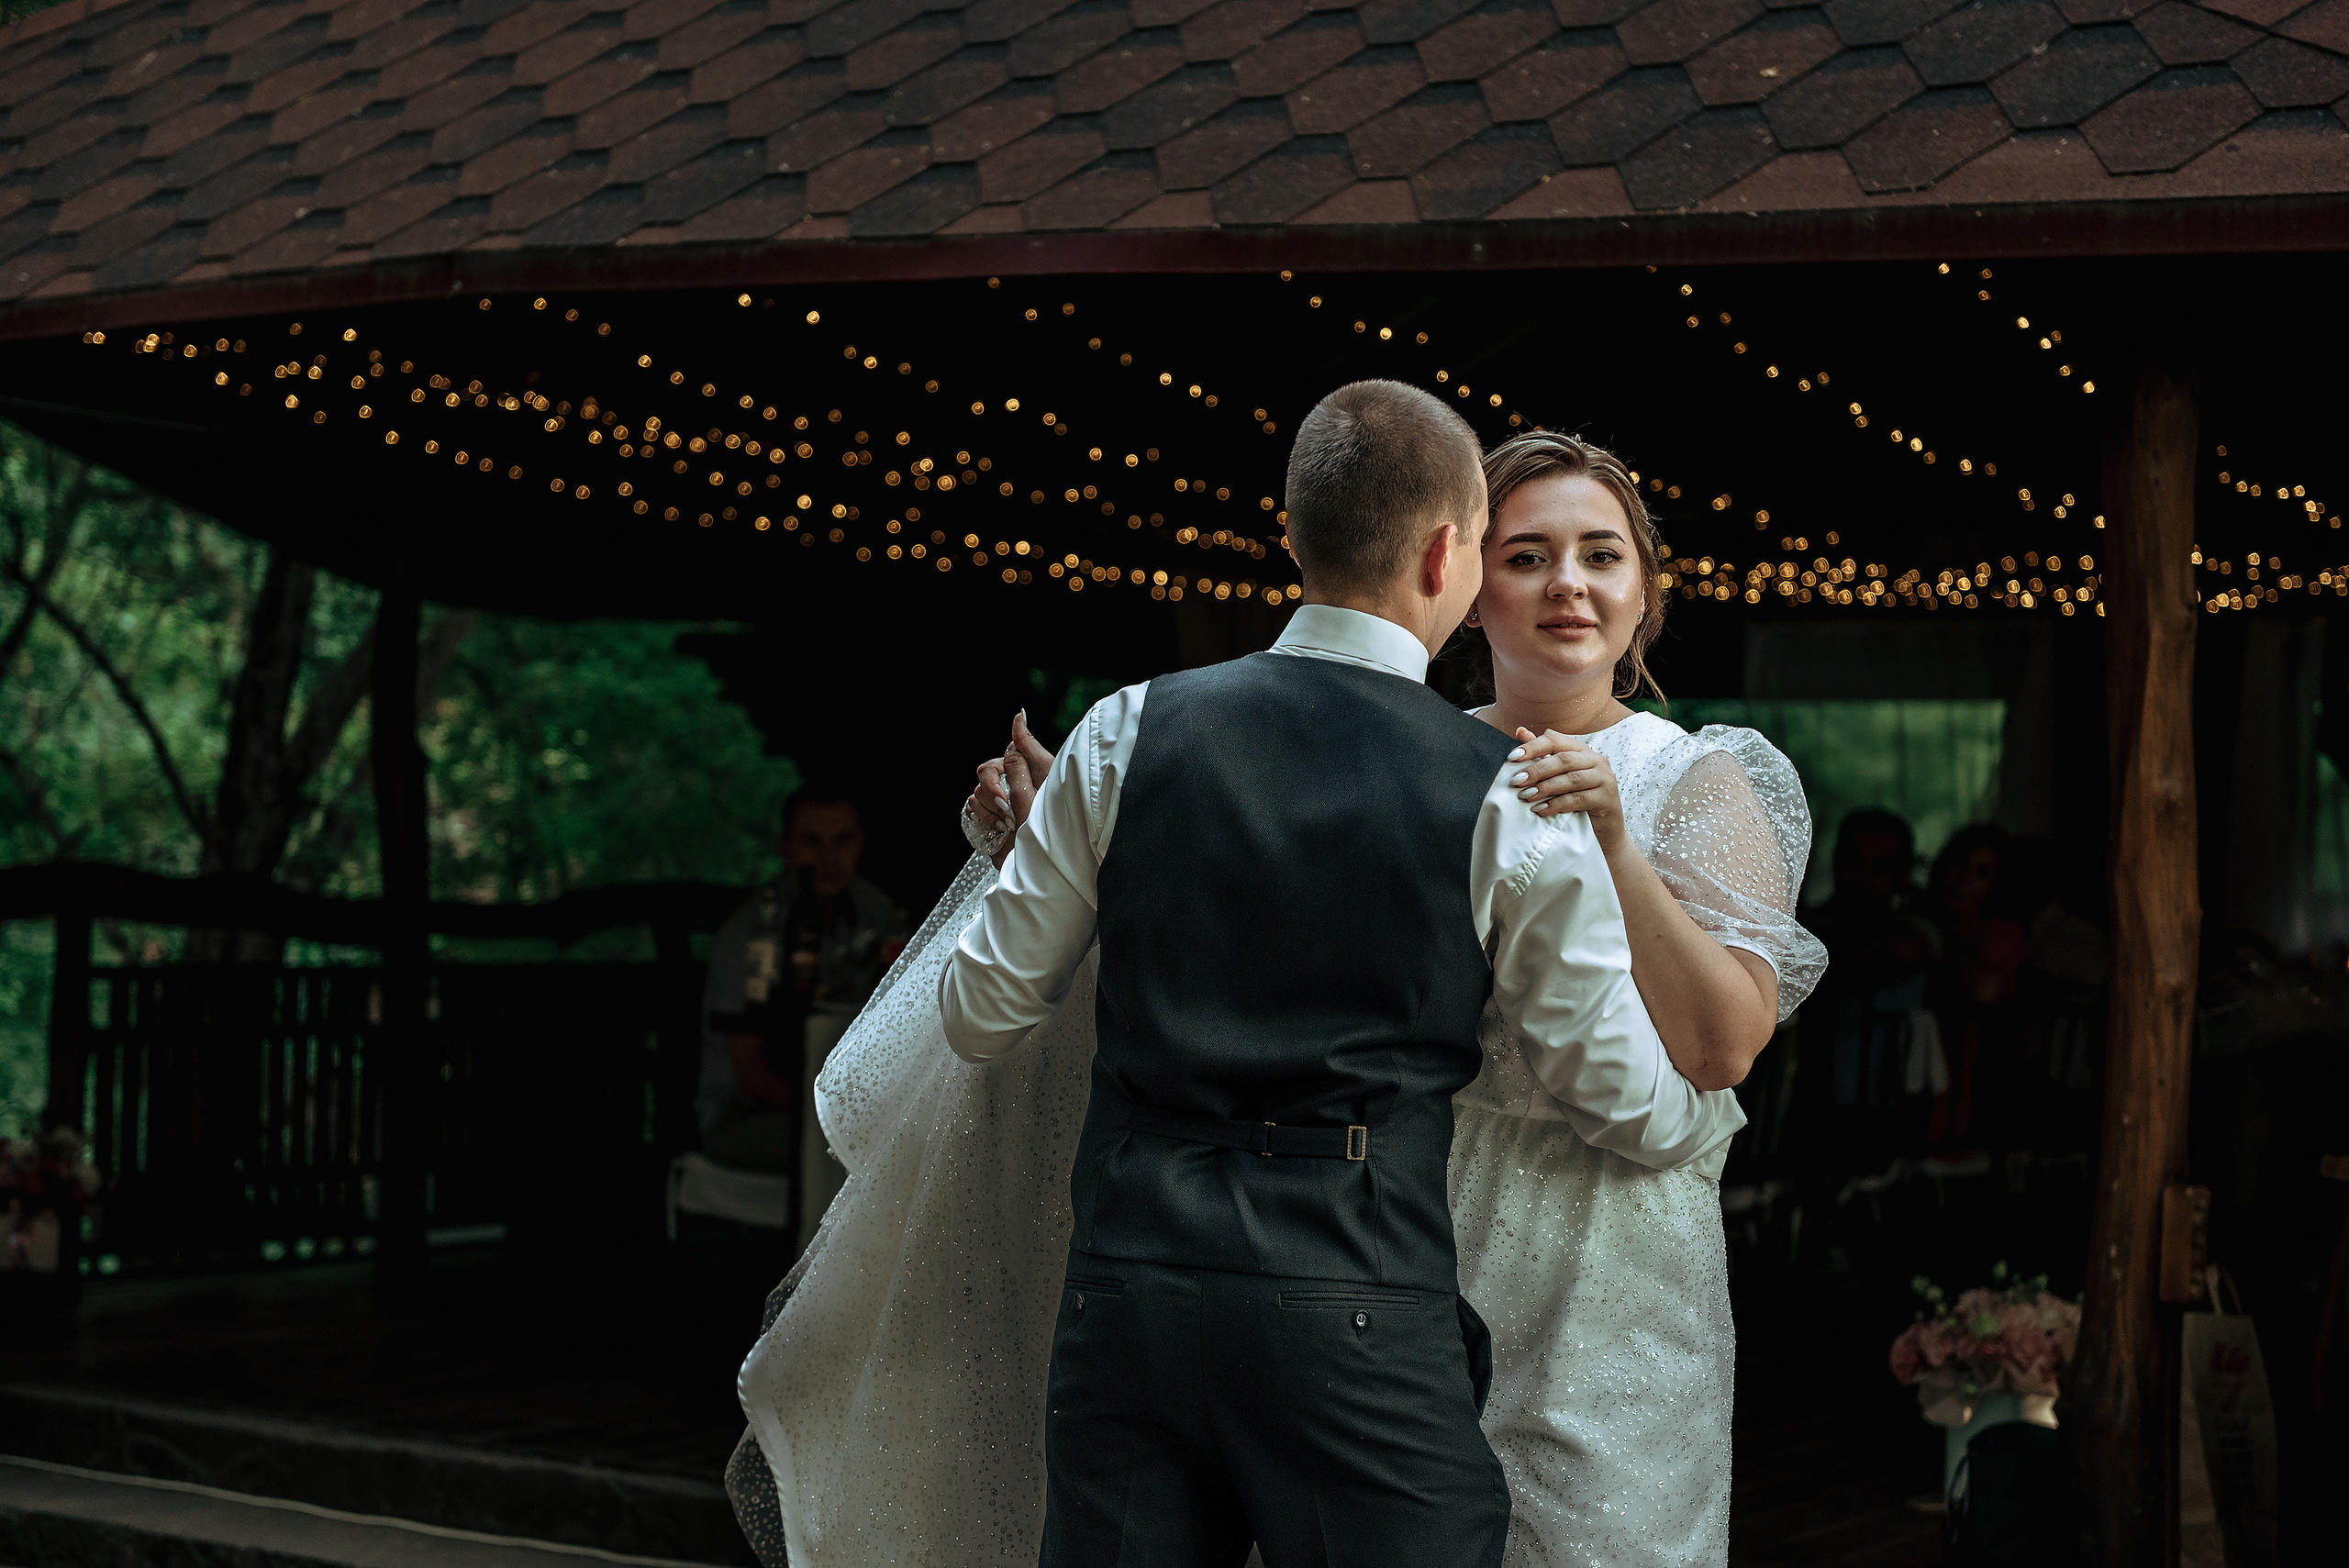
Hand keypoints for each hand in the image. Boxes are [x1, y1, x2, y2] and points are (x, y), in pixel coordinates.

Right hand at [966, 710, 1053, 835]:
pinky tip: (1001, 827)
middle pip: (984, 774)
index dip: (998, 775)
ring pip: (977, 794)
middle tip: (1007, 809)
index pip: (998, 761)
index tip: (1006, 795)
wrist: (1046, 847)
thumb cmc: (1052, 810)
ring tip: (1009, 823)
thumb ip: (1027, 745)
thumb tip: (1019, 714)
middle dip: (992, 792)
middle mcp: (1008, 781)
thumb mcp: (1043, 774)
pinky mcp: (991, 817)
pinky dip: (985, 818)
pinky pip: (972, 809)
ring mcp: (998, 800)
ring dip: (991, 810)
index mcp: (1021, 768)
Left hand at [1507, 727, 1624, 849]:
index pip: (1555, 740)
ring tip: (1526, 796)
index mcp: (1581, 750)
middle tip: (1516, 780)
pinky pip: (1579, 799)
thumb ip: (1542, 754)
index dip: (1533, 747)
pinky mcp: (1606, 798)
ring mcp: (1604, 778)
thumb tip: (1520, 732)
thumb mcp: (1559, 775)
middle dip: (1537, 769)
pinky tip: (1541, 810)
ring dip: (1546, 787)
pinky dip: (1557, 804)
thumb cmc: (1578, 798)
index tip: (1512, 757)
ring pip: (1571, 779)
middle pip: (1563, 759)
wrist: (1604, 828)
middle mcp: (1595, 760)